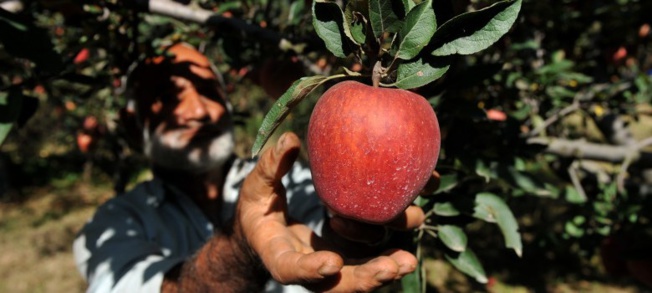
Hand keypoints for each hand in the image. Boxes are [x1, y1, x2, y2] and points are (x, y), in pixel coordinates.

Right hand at [236, 132, 417, 291]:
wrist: (264, 233)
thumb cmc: (257, 209)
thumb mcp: (256, 189)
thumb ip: (270, 168)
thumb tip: (290, 139)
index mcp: (277, 254)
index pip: (291, 268)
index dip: (311, 269)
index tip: (332, 262)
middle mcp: (306, 268)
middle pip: (335, 285)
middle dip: (363, 279)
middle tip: (390, 268)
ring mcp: (329, 266)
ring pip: (358, 277)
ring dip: (383, 270)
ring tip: (407, 260)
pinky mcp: (345, 257)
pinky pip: (368, 260)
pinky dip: (388, 255)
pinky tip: (410, 240)